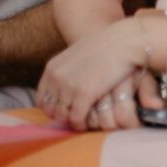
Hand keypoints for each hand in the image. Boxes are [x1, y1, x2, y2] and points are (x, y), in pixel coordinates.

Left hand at [38, 16, 149, 132]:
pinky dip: (81, 125)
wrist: (124, 41)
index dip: (53, 109)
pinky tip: (89, 124)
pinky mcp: (84, 94)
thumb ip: (68, 70)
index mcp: (52, 67)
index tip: (65, 112)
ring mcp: (69, 86)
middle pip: (52, 110)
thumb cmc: (107, 46)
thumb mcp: (78, 54)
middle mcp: (57, 77)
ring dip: (73, 122)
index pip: (42, 99)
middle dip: (63, 117)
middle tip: (76, 119)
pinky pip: (76, 119)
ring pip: (63, 116)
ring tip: (84, 122)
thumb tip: (68, 85)